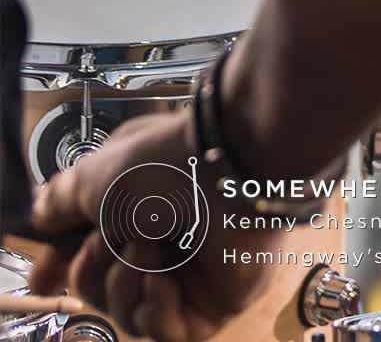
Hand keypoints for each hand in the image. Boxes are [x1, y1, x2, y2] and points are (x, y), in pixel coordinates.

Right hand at [26, 110, 276, 340]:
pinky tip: (167, 282)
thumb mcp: (91, 177)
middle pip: (102, 293)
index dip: (62, 272)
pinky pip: (167, 332)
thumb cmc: (163, 165)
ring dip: (126, 283)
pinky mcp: (218, 304)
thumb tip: (45, 218)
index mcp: (137, 213)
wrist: (228, 172)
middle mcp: (164, 244)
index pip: (88, 259)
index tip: (43, 283)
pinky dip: (157, 311)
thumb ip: (61, 203)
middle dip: (93, 271)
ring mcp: (192, 277)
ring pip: (129, 316)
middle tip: (110, 240)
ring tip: (151, 247)